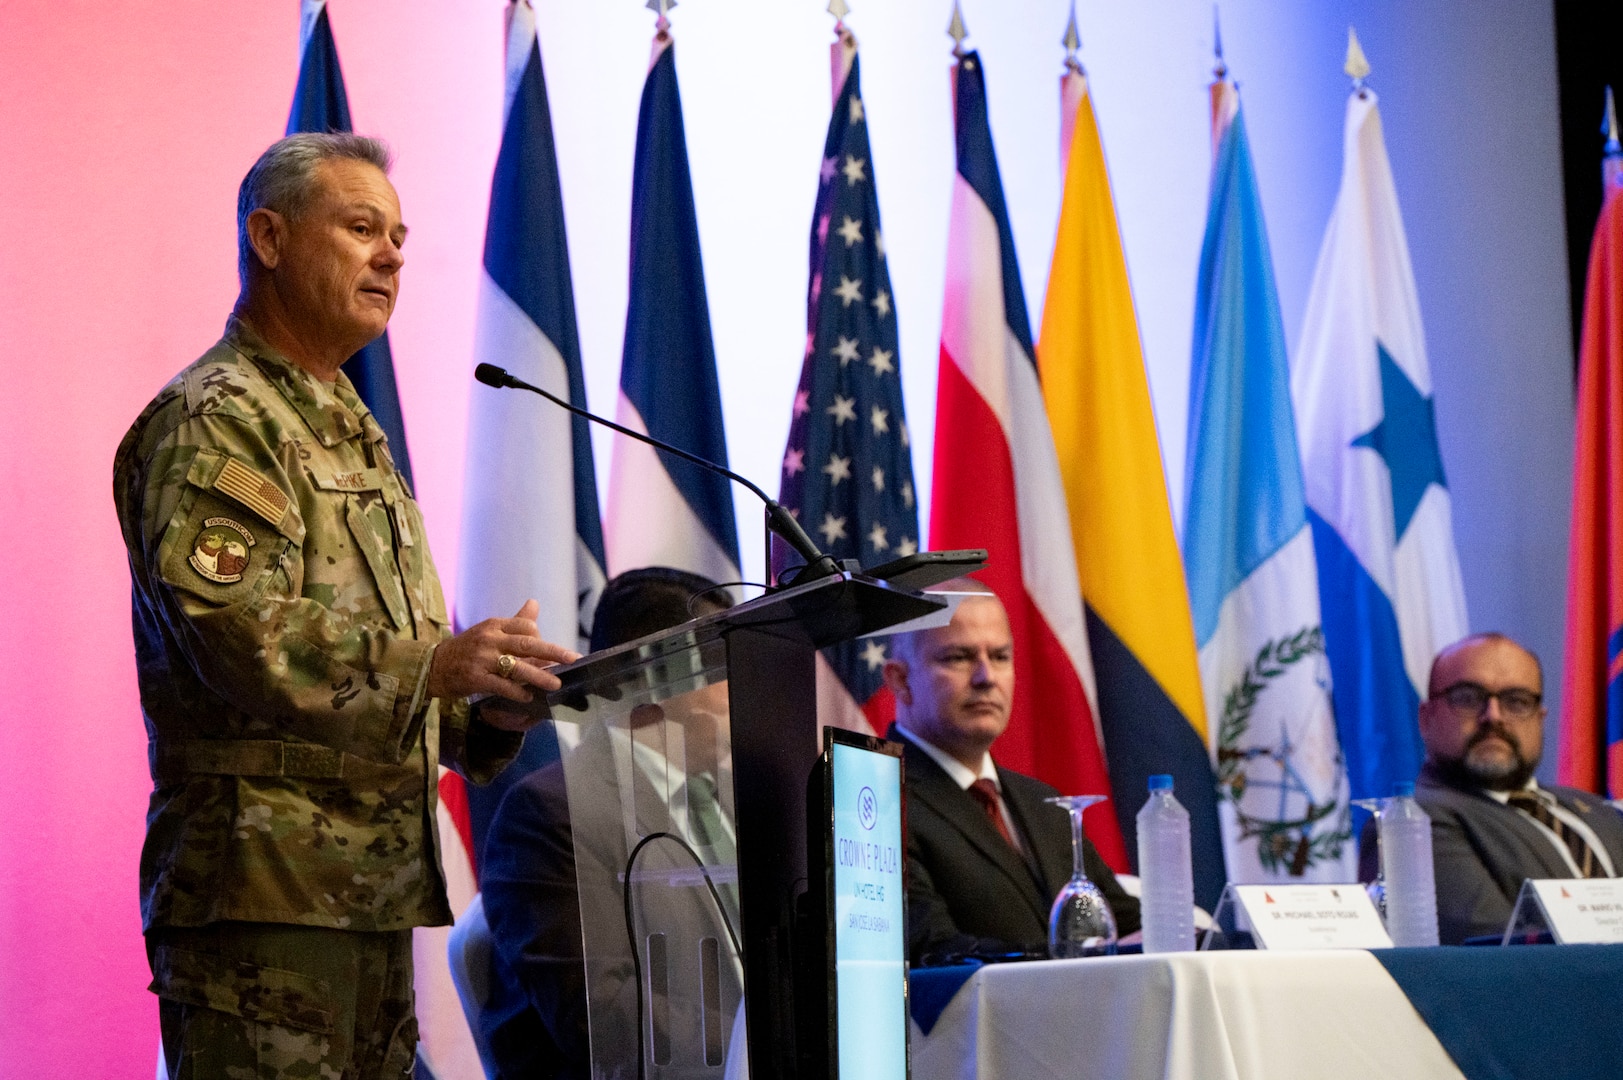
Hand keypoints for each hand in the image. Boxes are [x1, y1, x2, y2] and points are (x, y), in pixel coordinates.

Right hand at [427, 598, 580, 704]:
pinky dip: (517, 692)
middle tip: (572, 658)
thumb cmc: (467, 648)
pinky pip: (502, 686)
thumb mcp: (489, 631)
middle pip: (526, 643)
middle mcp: (489, 639)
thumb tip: (535, 603)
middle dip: (552, 651)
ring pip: (516, 667)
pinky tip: (529, 697)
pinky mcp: (475, 678)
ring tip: (556, 684)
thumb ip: (514, 621)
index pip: (525, 626)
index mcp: (494, 625)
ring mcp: (481, 659)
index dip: (540, 637)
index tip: (552, 650)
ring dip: (539, 676)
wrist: (432, 666)